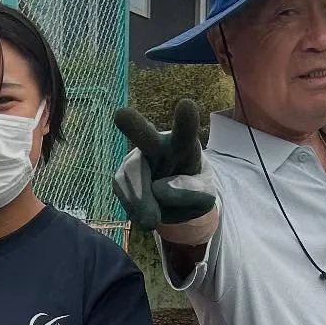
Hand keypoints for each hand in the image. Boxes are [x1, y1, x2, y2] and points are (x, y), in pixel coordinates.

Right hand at [113, 100, 219, 244]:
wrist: (173, 201)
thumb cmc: (192, 191)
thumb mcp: (204, 196)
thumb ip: (191, 193)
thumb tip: (159, 189)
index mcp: (183, 144)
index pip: (186, 132)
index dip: (186, 120)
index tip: (186, 104)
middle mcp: (156, 144)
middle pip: (144, 134)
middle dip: (134, 125)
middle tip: (120, 115)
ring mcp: (135, 158)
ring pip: (132, 175)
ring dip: (142, 201)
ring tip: (152, 220)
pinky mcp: (121, 176)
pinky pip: (123, 192)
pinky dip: (134, 208)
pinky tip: (145, 213)